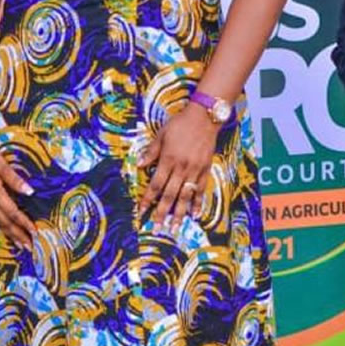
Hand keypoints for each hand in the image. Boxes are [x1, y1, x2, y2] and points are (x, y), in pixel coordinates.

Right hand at [0, 138, 36, 250]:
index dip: (24, 223)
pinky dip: (2, 227)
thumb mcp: (2, 165)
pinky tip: (8, 230)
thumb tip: (30, 192)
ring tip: (21, 244)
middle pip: (4, 222)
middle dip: (18, 235)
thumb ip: (15, 180)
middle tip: (30, 247)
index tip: (35, 232)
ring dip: (10, 234)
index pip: (12, 212)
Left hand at [139, 103, 218, 230]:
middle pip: (169, 194)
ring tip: (174, 228)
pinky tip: (195, 215)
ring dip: (179, 213)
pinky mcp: (205, 170)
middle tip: (157, 228)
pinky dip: (198, 203)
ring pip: (185, 196)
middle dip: (162, 212)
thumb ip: (151, 151)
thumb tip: (139, 165)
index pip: (156, 184)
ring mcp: (195, 171)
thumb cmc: (180, 125)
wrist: (204, 118)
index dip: (148, 199)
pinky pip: (201, 190)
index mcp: (168, 159)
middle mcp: (181, 168)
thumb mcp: (162, 134)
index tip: (141, 211)